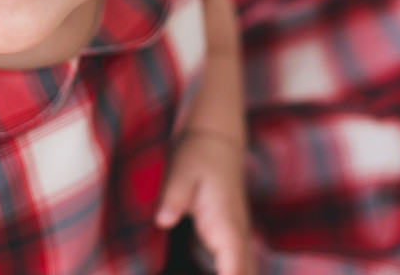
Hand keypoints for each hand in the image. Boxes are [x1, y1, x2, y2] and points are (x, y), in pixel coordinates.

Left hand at [154, 129, 254, 274]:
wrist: (215, 138)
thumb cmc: (199, 152)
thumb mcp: (182, 169)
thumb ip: (174, 194)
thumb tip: (163, 219)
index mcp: (227, 228)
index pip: (236, 271)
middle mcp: (236, 240)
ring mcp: (233, 242)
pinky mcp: (224, 241)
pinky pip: (230, 270)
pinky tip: (189, 273)